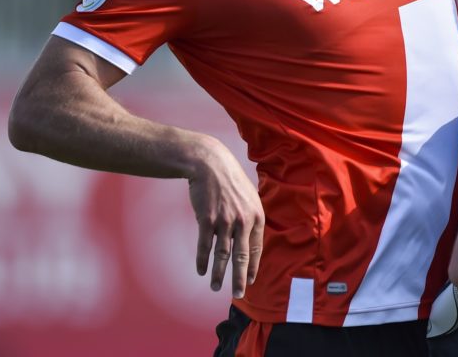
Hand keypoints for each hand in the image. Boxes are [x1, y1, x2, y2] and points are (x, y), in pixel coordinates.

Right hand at [187, 137, 264, 298]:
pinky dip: (202, 260)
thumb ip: (250, 217)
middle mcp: (243, 220)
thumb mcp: (249, 196)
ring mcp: (224, 220)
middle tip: (238, 294)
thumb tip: (250, 238)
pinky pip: (205, 245)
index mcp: (257, 215)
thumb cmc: (230, 181)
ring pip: (223, 254)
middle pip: (242, 256)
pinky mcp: (207, 219)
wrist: (210, 164)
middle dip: (239, 278)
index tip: (250, 280)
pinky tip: (201, 270)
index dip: (253, 266)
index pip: (257, 247)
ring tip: (216, 287)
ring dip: (219, 274)